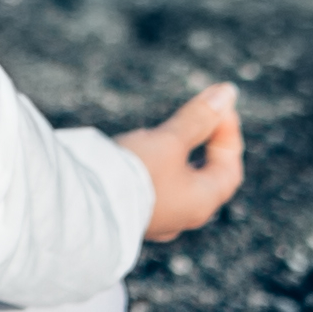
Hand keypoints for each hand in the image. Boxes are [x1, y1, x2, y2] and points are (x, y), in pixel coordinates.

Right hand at [121, 84, 244, 241]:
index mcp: (201, 201)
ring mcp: (158, 220)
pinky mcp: (134, 216)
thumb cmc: (134, 174)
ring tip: (165, 132)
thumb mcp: (169, 140)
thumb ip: (198, 117)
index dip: (228, 134)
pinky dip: (157, 167)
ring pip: (179, 184)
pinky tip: (140, 153)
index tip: (217, 105)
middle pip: (205, 178)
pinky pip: (156, 190)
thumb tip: (228, 91)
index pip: (229, 169)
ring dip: (179, 156)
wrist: (83, 206)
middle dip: (205, 145)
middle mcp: (183, 216)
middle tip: (199, 118)